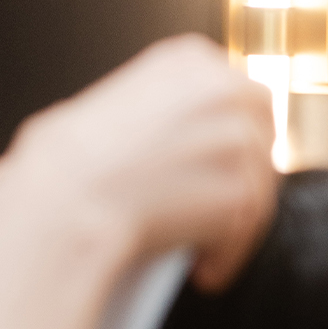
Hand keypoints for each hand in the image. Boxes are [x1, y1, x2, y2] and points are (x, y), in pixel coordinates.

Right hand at [0, 34, 278, 291]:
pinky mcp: (244, 189)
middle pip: (262, 140)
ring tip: (202, 246)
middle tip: (216, 209)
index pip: (242, 98)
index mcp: (192, 60)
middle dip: (243, 178)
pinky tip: (206, 267)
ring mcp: (239, 138)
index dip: (233, 138)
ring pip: (257, 189)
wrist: (65, 198)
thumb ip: (170, 109)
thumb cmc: (70, 162)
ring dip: (233, 223)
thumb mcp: (122, 101)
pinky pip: (248, 229)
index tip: (219, 167)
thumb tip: (193, 142)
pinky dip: (228, 254)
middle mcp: (225, 89)